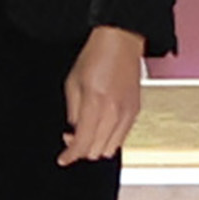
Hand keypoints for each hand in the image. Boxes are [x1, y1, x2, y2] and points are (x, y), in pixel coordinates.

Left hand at [60, 26, 145, 163]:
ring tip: (87, 134)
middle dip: (81, 150)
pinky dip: (109, 139)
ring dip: (96, 147)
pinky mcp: (135, 111)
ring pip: (111, 149)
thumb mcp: (72, 82)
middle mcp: (115, 113)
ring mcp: (128, 114)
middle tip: (71, 139)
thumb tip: (73, 129)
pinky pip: (122, 138)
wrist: (121, 41)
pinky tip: (101, 128)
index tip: (63, 158)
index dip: (70, 155)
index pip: (82, 143)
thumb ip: (72, 110)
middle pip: (96, 151)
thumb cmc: (97, 55)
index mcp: (96, 104)